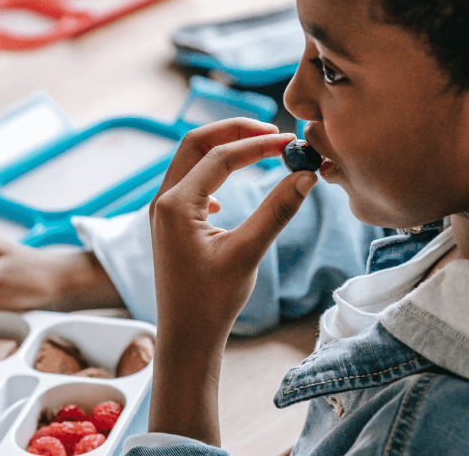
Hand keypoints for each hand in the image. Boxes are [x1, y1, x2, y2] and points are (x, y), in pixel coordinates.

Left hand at [147, 118, 316, 443]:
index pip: (220, 155)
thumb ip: (277, 210)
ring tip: (259, 149)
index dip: (258, 144)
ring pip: (190, 160)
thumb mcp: (248, 253)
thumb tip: (306, 174)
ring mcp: (162, 212)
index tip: (290, 141)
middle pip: (195, 143)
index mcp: (176, 204)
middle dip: (234, 131)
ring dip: (223, 149)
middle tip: (272, 131)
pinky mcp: (168, 224)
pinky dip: (211, 172)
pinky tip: (227, 197)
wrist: (185, 338)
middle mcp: (162, 201)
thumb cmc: (212, 302)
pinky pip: (187, 182)